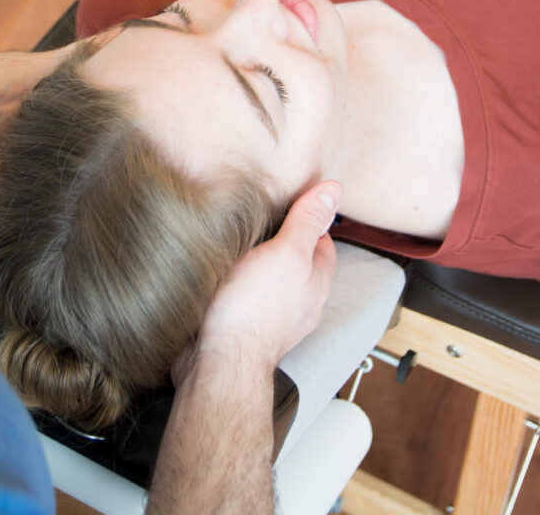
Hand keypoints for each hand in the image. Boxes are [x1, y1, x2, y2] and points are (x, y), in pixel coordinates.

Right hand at [174, 181, 341, 385]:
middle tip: (263, 217)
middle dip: (284, 239)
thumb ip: (308, 222)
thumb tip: (334, 190)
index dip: (309, 218)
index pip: (323, 240)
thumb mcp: (286, 253)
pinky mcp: (247, 325)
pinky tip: (226, 274)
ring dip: (261, 262)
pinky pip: (251, 296)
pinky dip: (243, 283)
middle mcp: (301, 301)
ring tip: (241, 240)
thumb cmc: (254, 310)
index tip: (292, 201)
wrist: (220, 362)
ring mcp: (275, 316)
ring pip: (275, 279)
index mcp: (317, 280)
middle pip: (300, 260)